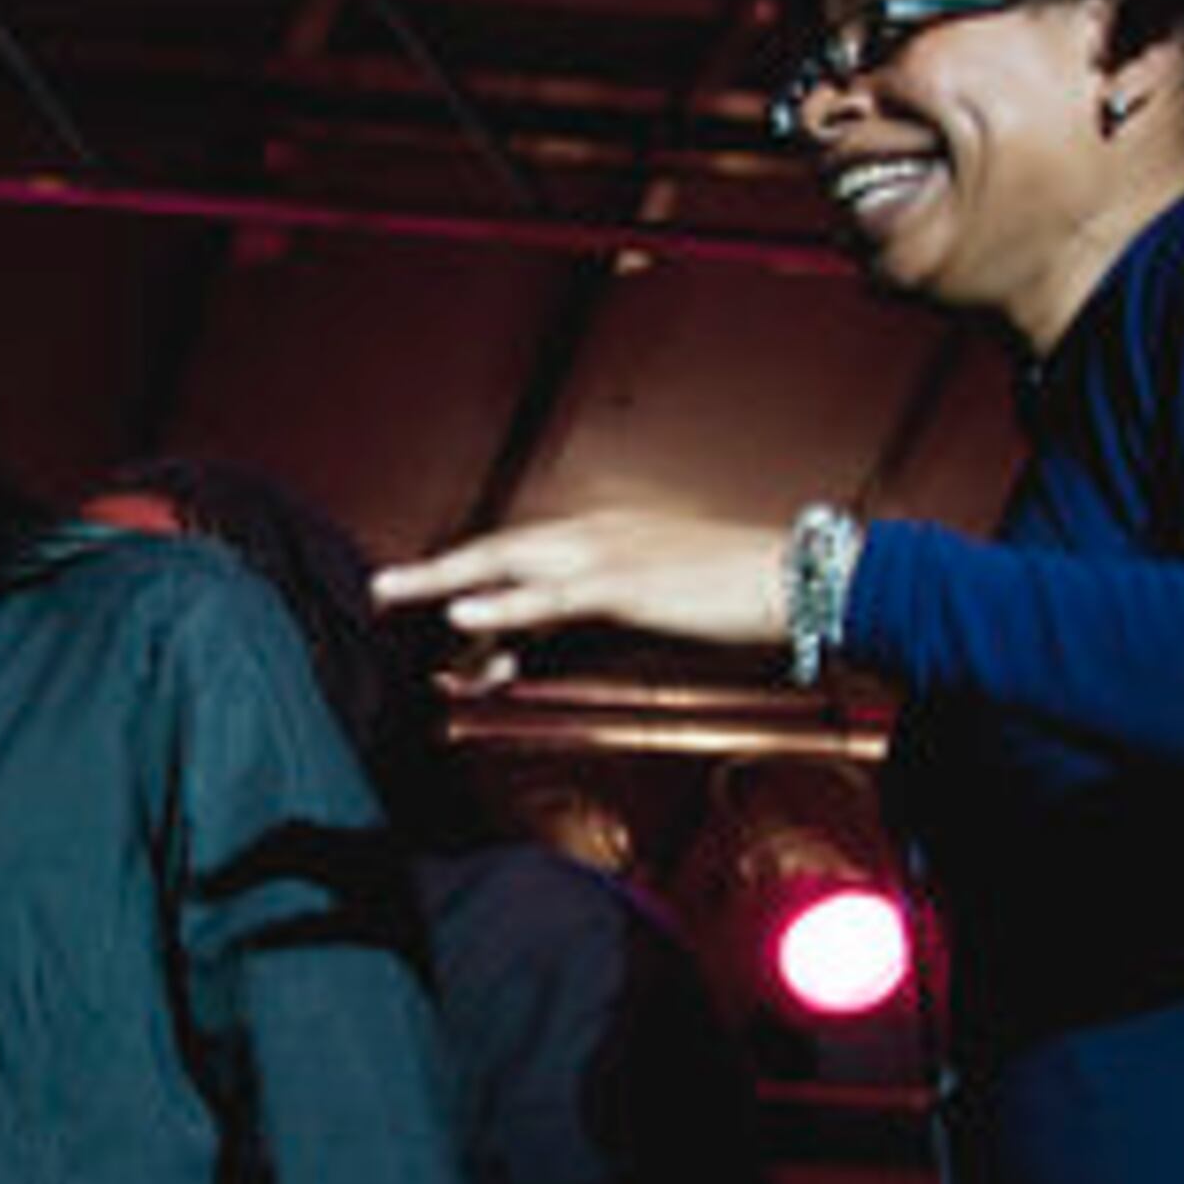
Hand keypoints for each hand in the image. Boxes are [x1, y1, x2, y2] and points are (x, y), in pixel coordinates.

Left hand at [371, 509, 788, 683]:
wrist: (805, 578)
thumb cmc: (738, 594)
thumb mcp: (659, 603)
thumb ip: (600, 622)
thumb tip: (556, 650)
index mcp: (603, 534)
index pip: (520, 559)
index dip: (468, 579)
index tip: (421, 599)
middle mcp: (595, 533)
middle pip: (494, 549)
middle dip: (433, 571)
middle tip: (379, 589)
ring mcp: (609, 553)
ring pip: (507, 565)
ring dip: (443, 580)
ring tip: (390, 593)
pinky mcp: (627, 584)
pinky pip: (551, 597)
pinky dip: (503, 606)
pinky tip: (463, 615)